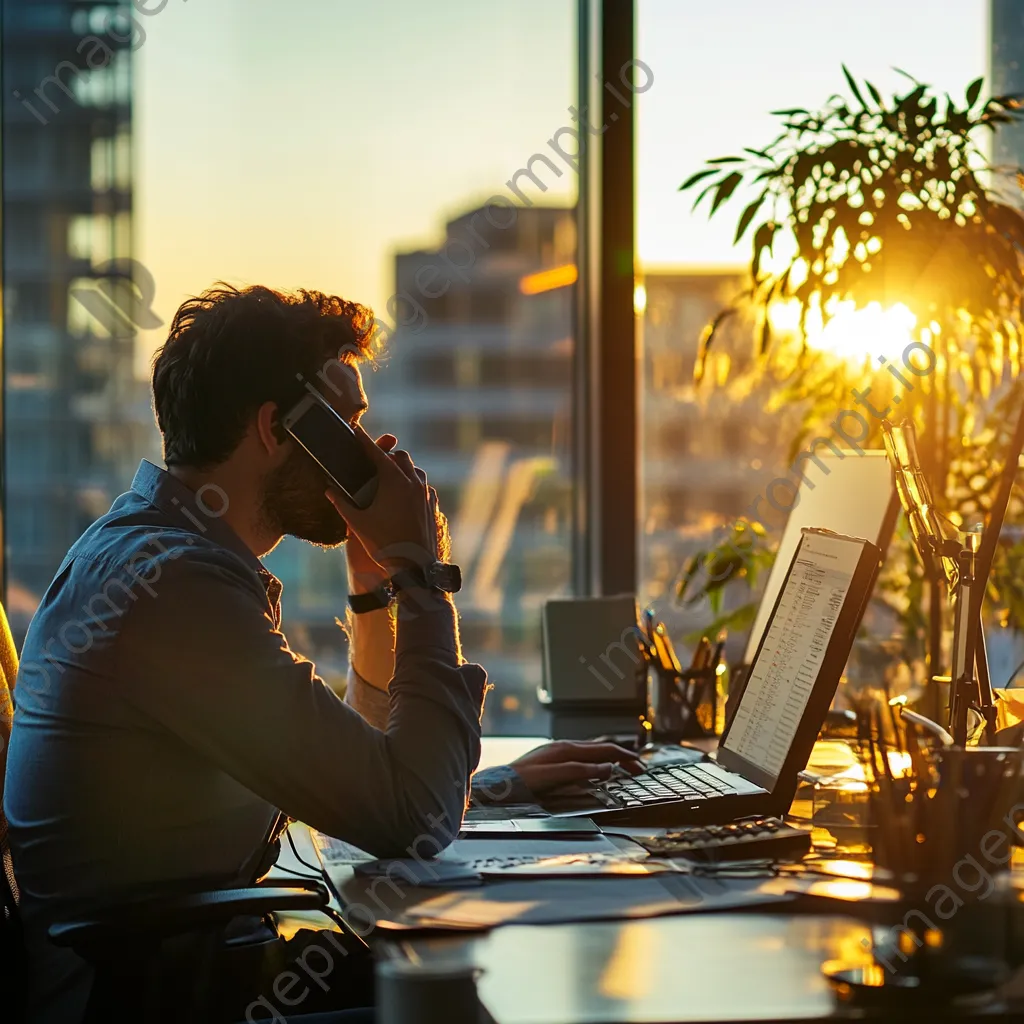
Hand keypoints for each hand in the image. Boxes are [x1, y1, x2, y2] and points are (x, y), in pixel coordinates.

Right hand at [327, 429, 436, 572]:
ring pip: (415, 470)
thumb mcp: (357, 524)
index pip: (376, 453)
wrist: (415, 567)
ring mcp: (426, 494)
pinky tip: (404, 493)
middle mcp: (413, 483)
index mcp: (394, 482)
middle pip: (400, 457)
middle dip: (387, 455)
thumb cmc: (384, 545)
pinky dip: (413, 483)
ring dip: (402, 469)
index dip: (364, 441)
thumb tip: (329, 490)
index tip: (356, 431)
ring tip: (388, 477)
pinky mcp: (432, 505)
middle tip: (373, 461)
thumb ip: (342, 504)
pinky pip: (423, 485)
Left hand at [508, 741, 644, 795]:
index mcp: (564, 749)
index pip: (602, 748)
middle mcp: (561, 746)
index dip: (623, 756)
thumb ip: (577, 771)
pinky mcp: (550, 759)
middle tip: (638, 767)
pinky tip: (595, 767)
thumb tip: (605, 767)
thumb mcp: (551, 778)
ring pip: (590, 750)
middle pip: (598, 747)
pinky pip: (581, 756)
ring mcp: (555, 752)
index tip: (639, 765)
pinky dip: (596, 760)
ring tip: (622, 765)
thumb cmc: (518, 782)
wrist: (494, 786)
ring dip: (609, 757)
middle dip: (620, 755)